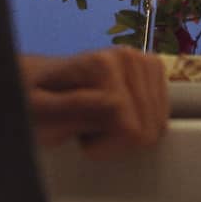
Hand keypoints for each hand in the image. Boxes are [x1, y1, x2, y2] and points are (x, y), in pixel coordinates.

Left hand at [19, 49, 168, 155]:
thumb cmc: (38, 101)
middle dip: (117, 140)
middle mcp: (128, 55)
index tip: (81, 140)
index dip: (104, 146)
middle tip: (90, 129)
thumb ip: (74, 109)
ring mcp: (143, 60)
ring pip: (157, 124)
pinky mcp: (153, 68)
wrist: (43, 81)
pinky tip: (118, 116)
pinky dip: (141, 124)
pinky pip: (162, 114)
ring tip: (102, 121)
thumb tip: (114, 105)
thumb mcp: (42, 113)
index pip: (129, 126)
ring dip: (129, 132)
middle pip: (147, 127)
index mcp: (102, 64)